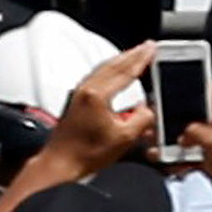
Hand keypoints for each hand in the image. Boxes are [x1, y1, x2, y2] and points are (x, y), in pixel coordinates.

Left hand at [43, 42, 156, 178]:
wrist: (60, 165)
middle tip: (147, 46)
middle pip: (114, 64)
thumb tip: (149, 110)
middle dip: (132, 54)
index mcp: (98, 95)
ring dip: (121, 59)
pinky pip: (97, 74)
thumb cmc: (85, 155)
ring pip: (104, 67)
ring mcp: (80, 92)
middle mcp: (87, 88)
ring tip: (135, 54)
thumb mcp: (123, 139)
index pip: (125, 71)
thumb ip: (142, 120)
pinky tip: (115, 71)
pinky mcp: (76, 99)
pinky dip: (111, 68)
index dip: (141, 59)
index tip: (152, 48)